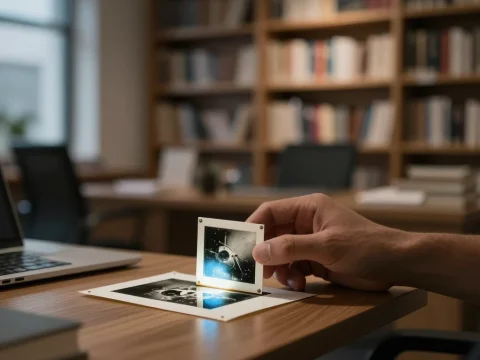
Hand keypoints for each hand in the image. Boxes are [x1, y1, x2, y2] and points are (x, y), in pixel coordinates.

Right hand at [247, 194, 410, 291]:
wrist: (396, 265)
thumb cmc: (366, 246)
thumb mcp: (327, 246)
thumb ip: (291, 247)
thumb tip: (258, 251)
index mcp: (309, 208)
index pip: (271, 212)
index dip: (254, 226)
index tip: (241, 244)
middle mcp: (306, 223)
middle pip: (273, 234)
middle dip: (267, 253)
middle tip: (261, 270)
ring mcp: (311, 242)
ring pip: (281, 253)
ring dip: (280, 268)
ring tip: (289, 280)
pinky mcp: (316, 259)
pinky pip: (293, 266)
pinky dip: (292, 276)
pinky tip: (299, 284)